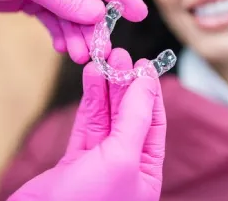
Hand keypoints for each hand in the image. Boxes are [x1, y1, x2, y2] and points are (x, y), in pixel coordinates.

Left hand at [0, 0, 146, 62]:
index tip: (139, 14)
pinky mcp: (33, 0)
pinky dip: (60, 34)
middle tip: (98, 52)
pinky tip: (63, 48)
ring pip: (71, 14)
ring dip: (76, 35)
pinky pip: (54, 20)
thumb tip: (98, 14)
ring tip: (78, 57)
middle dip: (92, 26)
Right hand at [8, 48, 165, 200]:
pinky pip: (85, 125)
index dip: (149, 91)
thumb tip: (147, 82)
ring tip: (103, 60)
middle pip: (128, 116)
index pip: (153, 123)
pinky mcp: (74, 162)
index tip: (143, 63)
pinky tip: (90, 80)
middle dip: (125, 84)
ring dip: (105, 89)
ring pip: (105, 118)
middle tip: (119, 55)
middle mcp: (125, 167)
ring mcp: (98, 164)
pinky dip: (88, 102)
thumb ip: (135, 118)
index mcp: (146, 173)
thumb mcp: (121, 158)